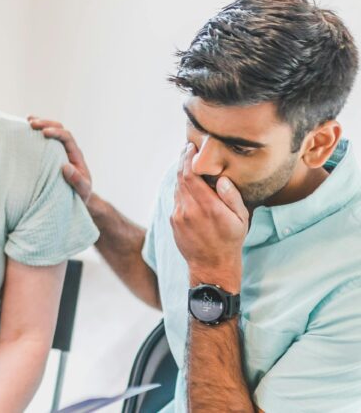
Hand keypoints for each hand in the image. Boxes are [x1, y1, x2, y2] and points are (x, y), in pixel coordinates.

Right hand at [28, 116, 92, 204]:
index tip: (44, 133)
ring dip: (40, 124)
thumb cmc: (80, 195)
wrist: (77, 198)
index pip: (67, 137)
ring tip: (27, 121)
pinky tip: (25, 130)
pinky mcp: (51, 155)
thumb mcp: (82, 190)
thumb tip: (65, 167)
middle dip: (46, 124)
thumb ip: (77, 180)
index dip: (56, 132)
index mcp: (76, 155)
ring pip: (51, 131)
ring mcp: (59, 151)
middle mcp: (68, 150)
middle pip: (59, 129)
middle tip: (31, 123)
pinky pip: (44, 141)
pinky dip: (36, 134)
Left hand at [170, 143, 248, 292]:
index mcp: (207, 207)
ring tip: (188, 161)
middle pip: (180, 177)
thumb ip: (232, 197)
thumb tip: (221, 179)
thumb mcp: (241, 219)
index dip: (188, 158)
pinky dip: (180, 186)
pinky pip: (176, 198)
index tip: (191, 146)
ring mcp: (178, 215)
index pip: (190, 174)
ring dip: (180, 172)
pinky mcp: (173, 221)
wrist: (211, 266)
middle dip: (183, 160)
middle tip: (188, 148)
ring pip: (176, 186)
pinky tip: (187, 182)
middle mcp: (189, 209)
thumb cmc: (230, 241)